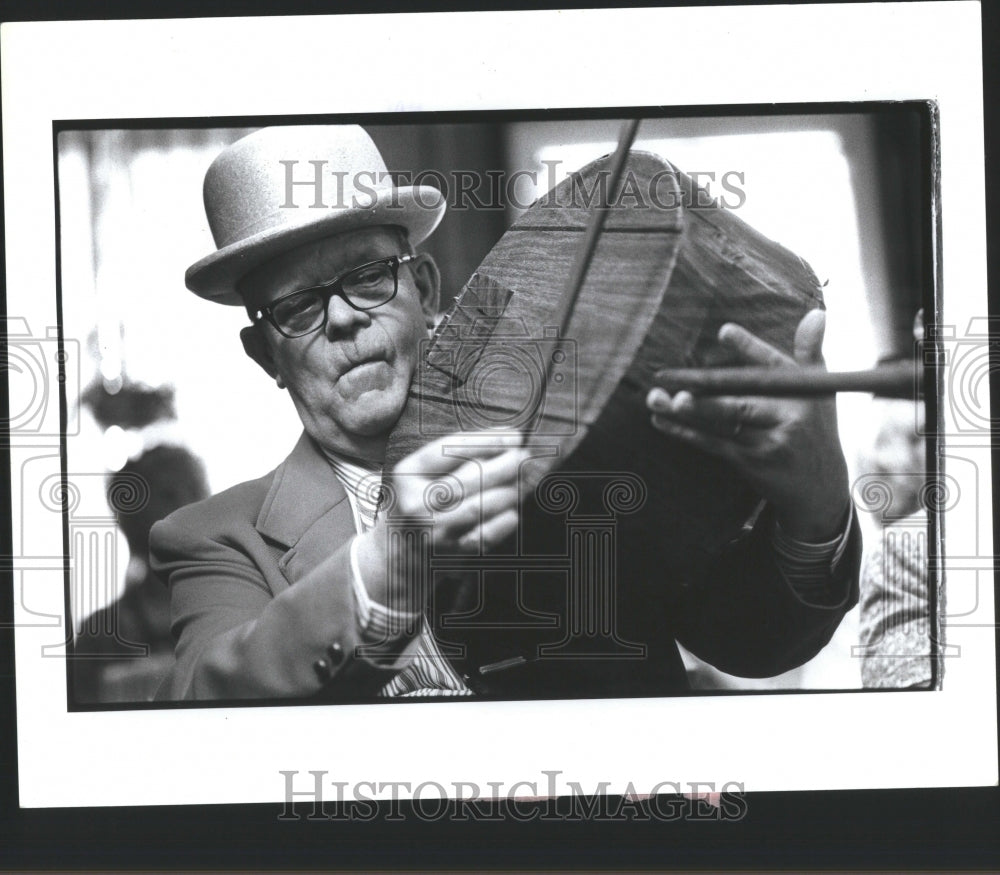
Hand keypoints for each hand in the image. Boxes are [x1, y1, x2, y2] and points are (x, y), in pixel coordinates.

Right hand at [355, 431, 527, 607]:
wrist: (395, 554)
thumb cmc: (416, 504)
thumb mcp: (420, 474)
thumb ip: (455, 454)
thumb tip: (504, 437)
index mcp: (407, 476)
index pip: (449, 449)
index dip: (487, 440)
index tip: (513, 435)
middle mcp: (416, 504)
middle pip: (470, 477)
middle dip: (505, 464)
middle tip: (525, 456)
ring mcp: (433, 531)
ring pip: (481, 506)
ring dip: (510, 490)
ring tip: (524, 479)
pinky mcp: (449, 553)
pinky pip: (485, 535)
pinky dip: (504, 521)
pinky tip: (513, 510)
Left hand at [646, 309, 850, 541]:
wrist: (819, 487)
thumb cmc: (814, 428)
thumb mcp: (821, 389)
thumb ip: (810, 351)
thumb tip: (816, 312)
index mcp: (803, 393)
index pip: (773, 366)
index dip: (749, 348)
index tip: (724, 331)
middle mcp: (788, 417)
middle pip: (740, 401)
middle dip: (704, 393)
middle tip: (672, 385)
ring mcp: (767, 443)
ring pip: (720, 423)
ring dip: (684, 412)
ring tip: (655, 399)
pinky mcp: (749, 462)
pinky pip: (712, 444)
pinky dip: (685, 432)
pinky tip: (660, 420)